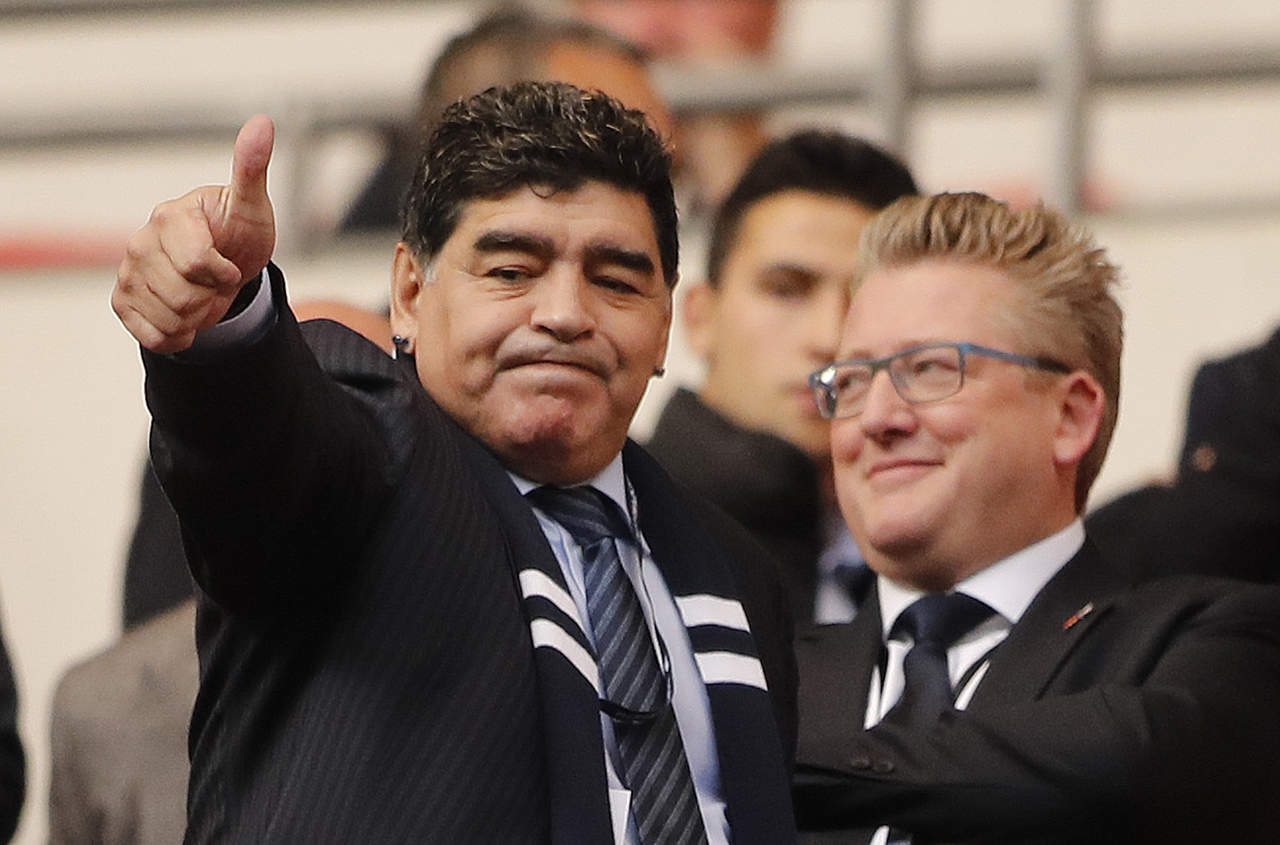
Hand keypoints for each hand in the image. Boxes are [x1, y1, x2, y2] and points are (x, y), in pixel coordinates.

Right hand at [112, 115, 276, 352]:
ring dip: (198, 317)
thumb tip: (263, 122)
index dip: (225, 274)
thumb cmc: (238, 229)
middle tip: (217, 281)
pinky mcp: (123, 301)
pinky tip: (185, 315)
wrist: (224, 261)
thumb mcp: (251, 204)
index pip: (197, 266)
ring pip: (170, 320)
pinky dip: (177, 335)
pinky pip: (153, 337)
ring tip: (202, 293)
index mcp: (170, 217)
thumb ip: (251, 168)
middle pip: (184, 298)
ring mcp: (128, 273)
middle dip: (212, 298)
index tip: (230, 263)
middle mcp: (140, 242)